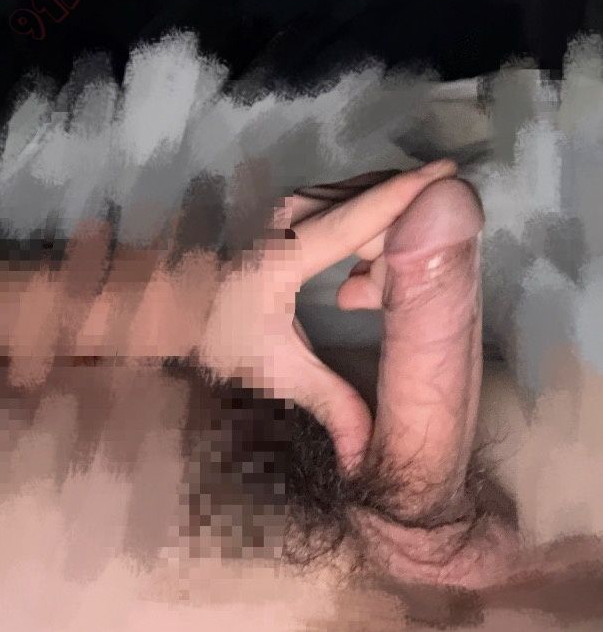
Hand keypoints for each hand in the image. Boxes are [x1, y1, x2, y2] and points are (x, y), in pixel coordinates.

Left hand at [199, 158, 457, 471]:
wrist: (183, 304)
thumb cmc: (223, 337)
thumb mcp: (276, 373)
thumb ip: (330, 405)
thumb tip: (367, 459)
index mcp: (283, 254)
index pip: (354, 217)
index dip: (403, 194)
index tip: (451, 173)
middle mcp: (287, 216)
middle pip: (366, 202)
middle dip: (404, 224)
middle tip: (418, 273)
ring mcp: (289, 203)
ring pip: (358, 197)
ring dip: (387, 226)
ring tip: (388, 277)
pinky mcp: (295, 203)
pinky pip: (348, 201)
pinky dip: (371, 223)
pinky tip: (366, 271)